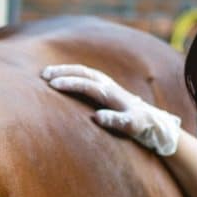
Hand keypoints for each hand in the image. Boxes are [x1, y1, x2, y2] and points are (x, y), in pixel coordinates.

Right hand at [42, 64, 180, 155]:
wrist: (153, 121)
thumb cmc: (141, 126)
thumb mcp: (131, 126)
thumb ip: (116, 121)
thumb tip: (97, 117)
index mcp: (112, 94)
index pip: (87, 85)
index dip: (70, 83)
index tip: (53, 85)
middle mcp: (109, 86)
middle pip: (83, 73)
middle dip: (63, 71)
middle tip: (43, 74)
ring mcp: (107, 85)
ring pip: (84, 72)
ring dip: (66, 70)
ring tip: (47, 73)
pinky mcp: (106, 88)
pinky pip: (86, 76)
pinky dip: (72, 74)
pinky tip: (62, 78)